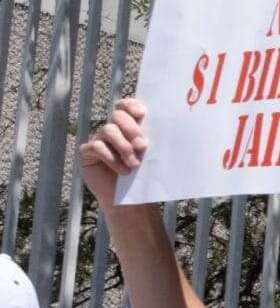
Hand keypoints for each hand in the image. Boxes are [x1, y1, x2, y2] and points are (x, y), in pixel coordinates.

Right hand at [79, 98, 152, 218]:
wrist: (132, 202)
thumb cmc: (144, 178)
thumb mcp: (150, 157)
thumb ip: (150, 142)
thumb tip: (163, 128)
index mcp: (128, 127)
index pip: (125, 107)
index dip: (130, 105)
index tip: (142, 113)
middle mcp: (112, 130)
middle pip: (117, 116)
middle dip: (131, 129)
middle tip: (143, 145)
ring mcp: (98, 140)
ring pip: (108, 130)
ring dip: (124, 147)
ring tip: (135, 164)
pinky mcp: (87, 153)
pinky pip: (97, 146)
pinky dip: (112, 158)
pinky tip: (123, 171)